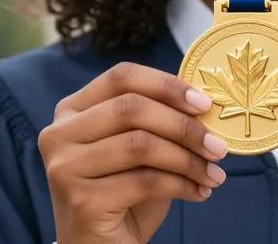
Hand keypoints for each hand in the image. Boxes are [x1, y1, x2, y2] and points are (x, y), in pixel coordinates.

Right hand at [39, 62, 228, 243]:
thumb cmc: (124, 197)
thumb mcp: (141, 153)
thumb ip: (160, 124)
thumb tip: (204, 106)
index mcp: (72, 111)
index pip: (121, 77)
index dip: (167, 85)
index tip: (205, 104)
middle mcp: (58, 134)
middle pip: (131, 108)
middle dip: (183, 126)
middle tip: (218, 146)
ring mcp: (64, 166)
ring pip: (140, 144)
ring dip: (187, 159)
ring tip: (214, 173)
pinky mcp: (81, 200)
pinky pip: (144, 181)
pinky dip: (181, 185)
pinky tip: (199, 193)